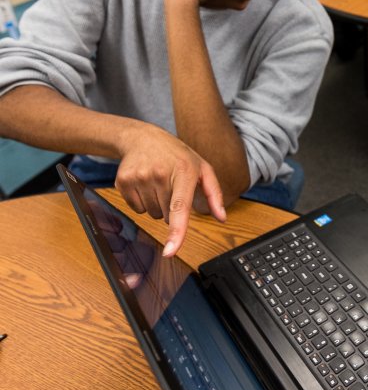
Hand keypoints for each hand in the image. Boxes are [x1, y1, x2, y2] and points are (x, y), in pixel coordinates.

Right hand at [114, 123, 225, 255]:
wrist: (143, 138)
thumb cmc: (178, 156)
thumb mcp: (202, 168)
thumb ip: (214, 194)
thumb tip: (222, 218)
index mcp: (184, 172)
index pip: (180, 208)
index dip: (176, 232)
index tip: (170, 251)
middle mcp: (160, 174)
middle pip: (166, 216)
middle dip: (170, 207)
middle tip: (170, 186)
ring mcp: (139, 177)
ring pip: (151, 214)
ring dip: (156, 205)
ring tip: (158, 183)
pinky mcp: (123, 181)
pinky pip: (135, 209)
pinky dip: (141, 202)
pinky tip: (145, 183)